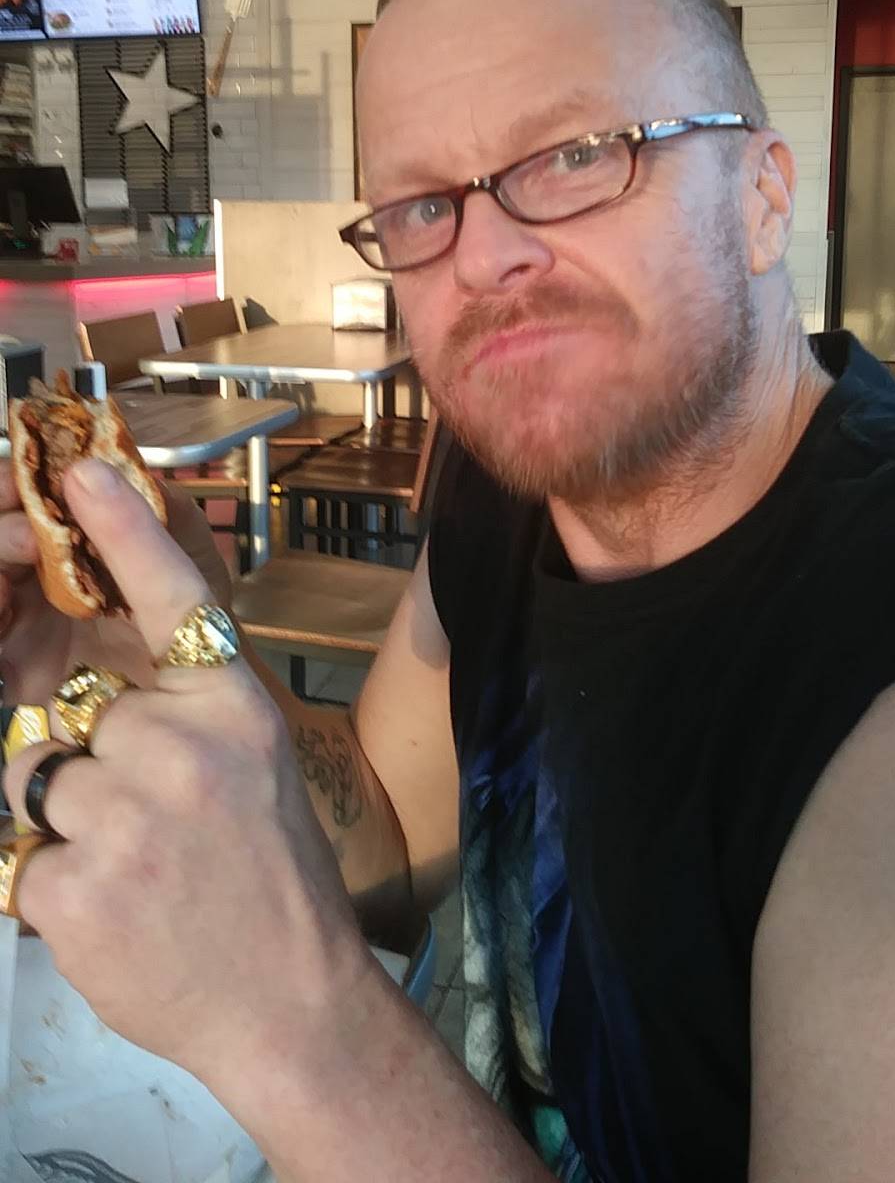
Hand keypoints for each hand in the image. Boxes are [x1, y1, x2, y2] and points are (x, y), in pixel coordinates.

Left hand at [4, 457, 369, 1086]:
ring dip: (68, 826)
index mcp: (232, 706)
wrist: (292, 1001)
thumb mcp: (255, 760)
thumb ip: (192, 705)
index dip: (125, 527)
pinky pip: (22, 858)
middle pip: (74, 716)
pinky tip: (117, 914)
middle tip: (158, 828)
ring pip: (36, 782)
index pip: (171, 597)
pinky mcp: (71, 889)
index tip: (82, 469)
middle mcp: (179, 748)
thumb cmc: (274, 873)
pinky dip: (55, 888)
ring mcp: (123, 818)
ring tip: (136, 872)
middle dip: (94, 767)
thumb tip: (124, 664)